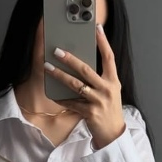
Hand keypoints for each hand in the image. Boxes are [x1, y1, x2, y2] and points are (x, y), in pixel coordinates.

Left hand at [44, 24, 125, 149]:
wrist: (113, 133)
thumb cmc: (109, 108)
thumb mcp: (110, 90)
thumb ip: (100, 78)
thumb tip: (80, 62)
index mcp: (113, 81)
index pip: (109, 57)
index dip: (103, 42)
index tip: (96, 28)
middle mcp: (107, 89)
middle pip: (86, 70)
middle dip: (70, 59)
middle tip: (57, 50)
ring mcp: (99, 101)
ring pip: (75, 85)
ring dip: (59, 75)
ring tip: (48, 67)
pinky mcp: (90, 113)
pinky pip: (71, 102)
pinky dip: (60, 97)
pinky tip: (52, 92)